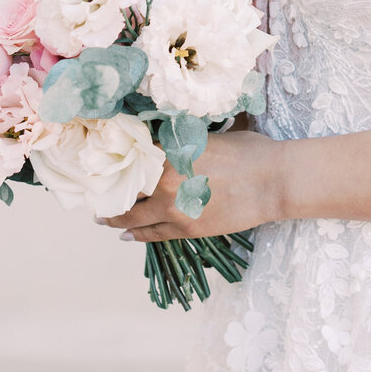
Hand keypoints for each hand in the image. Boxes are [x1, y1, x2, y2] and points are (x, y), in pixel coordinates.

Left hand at [99, 128, 286, 242]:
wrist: (273, 181)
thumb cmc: (249, 151)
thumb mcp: (211, 137)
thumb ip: (185, 142)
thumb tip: (171, 141)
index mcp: (172, 150)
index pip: (133, 154)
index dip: (117, 158)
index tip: (104, 161)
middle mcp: (166, 178)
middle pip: (126, 187)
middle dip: (109, 190)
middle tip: (97, 191)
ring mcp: (174, 207)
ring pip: (133, 215)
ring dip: (115, 216)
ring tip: (103, 216)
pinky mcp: (186, 229)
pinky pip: (152, 234)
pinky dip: (135, 233)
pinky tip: (125, 232)